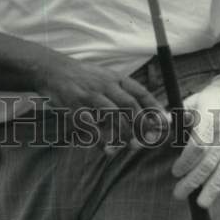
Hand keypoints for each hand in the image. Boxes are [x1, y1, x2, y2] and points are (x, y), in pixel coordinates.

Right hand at [35, 55, 169, 152]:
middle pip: (129, 104)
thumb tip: (149, 114)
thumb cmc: (85, 78)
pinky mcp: (75, 107)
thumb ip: (125, 93)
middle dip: (142, 124)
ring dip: (124, 132)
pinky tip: (107, 149)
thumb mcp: (107, 77)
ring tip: (131, 144)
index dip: (154, 108)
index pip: (140, 92)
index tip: (165, 123)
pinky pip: (90, 126)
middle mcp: (104, 85)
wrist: (54, 70)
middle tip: (150, 139)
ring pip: (112, 114)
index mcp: (116, 78)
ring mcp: (89, 96)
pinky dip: (100, 140)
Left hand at [171, 74, 219, 208]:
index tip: (174, 172)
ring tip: (201, 204)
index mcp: (209, 122)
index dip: (185, 161)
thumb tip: (152, 127)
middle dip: (193, 181)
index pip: (198, 146)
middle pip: (208, 162)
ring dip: (213, 189)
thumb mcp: (190, 104)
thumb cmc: (207, 102)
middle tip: (179, 194)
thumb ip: (172, 117)